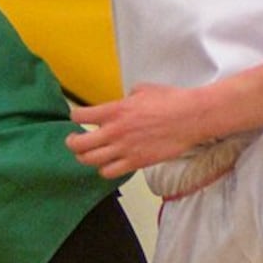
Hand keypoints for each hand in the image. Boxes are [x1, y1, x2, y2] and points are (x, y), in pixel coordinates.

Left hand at [67, 85, 216, 176]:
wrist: (191, 117)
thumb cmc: (170, 100)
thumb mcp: (142, 90)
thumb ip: (126, 98)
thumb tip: (123, 103)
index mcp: (114, 110)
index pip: (80, 116)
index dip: (75, 116)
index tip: (77, 117)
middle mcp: (114, 131)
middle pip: (78, 144)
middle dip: (71, 142)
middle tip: (73, 140)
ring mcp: (124, 149)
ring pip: (90, 161)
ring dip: (85, 157)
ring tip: (87, 154)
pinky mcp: (136, 163)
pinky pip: (109, 172)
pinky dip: (104, 169)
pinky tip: (108, 164)